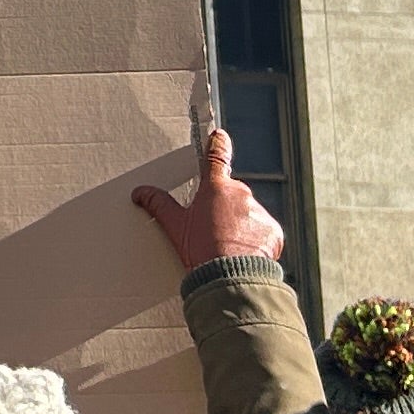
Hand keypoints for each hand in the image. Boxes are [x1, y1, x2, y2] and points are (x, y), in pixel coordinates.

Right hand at [133, 128, 282, 272]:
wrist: (231, 278)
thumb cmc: (202, 251)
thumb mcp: (176, 227)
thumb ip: (158, 205)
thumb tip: (140, 192)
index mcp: (215, 188)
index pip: (215, 158)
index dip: (217, 145)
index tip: (219, 136)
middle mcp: (241, 194)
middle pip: (231, 195)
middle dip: (224, 208)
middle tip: (212, 230)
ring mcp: (259, 212)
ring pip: (248, 214)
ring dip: (240, 226)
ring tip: (227, 247)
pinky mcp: (274, 231)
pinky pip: (264, 232)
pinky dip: (256, 241)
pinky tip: (243, 254)